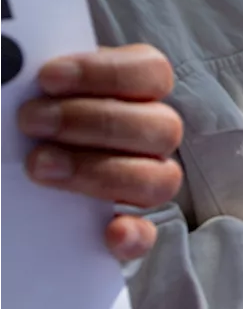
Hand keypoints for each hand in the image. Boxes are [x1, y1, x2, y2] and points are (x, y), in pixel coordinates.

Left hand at [17, 45, 183, 261]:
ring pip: (161, 178)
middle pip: (161, 126)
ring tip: (40, 166)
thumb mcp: (21, 95)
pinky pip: (147, 236)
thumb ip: (24, 82)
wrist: (4, 171)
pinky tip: (108, 231)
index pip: (152, 72)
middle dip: (94, 122)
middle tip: (32, 121)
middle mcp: (149, 136)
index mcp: (135, 93)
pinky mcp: (127, 229)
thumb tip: (8, 73)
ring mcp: (143, 182)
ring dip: (102, 171)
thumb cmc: (23, 125)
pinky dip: (132, 234)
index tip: (47, 78)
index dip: (106, 73)